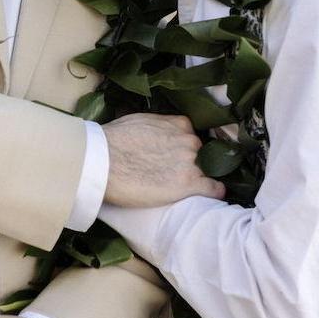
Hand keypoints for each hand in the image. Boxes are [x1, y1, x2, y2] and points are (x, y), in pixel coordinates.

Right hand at [102, 113, 225, 207]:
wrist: (104, 160)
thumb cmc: (114, 139)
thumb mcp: (140, 121)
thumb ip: (159, 126)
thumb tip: (157, 133)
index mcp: (179, 124)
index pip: (191, 136)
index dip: (184, 148)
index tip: (177, 156)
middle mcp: (189, 141)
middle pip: (200, 154)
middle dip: (190, 163)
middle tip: (175, 174)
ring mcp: (191, 162)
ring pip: (207, 172)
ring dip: (201, 178)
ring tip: (189, 188)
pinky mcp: (189, 185)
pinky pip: (214, 189)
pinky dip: (214, 193)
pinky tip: (211, 196)